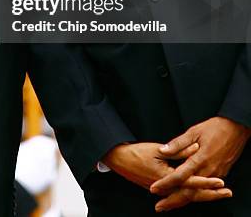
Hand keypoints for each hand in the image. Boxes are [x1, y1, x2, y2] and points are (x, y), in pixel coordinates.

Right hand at [102, 142, 224, 192]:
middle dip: (210, 194)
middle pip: (192, 195)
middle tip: (226, 193)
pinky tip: (197, 193)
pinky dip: (190, 194)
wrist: (119, 159)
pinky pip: (178, 194)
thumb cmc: (136, 152)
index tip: (220, 181)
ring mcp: (162, 190)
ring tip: (217, 194)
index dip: (206, 182)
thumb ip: (179, 151)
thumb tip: (196, 149)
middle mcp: (166, 187)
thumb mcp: (159, 149)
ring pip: (186, 196)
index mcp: (166, 177)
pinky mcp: (159, 189)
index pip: (190, 181)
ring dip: (203, 195)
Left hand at [150, 117, 250, 210]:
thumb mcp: (193, 132)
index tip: (154, 188)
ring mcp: (215, 174)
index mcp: (199, 159)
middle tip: (159, 206)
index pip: (179, 176)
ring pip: (197, 193)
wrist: (235, 130)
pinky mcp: (220, 174)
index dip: (165, 183)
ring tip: (169, 205)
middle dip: (173, 200)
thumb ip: (178, 143)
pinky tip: (185, 197)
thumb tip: (163, 150)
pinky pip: (205, 189)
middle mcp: (208, 170)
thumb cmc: (213, 128)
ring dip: (183, 200)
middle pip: (188, 191)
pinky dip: (195, 195)